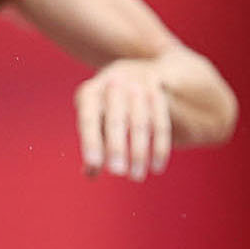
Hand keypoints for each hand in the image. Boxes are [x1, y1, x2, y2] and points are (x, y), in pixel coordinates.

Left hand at [76, 58, 172, 179]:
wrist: (142, 72)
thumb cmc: (112, 106)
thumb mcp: (99, 118)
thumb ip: (95, 143)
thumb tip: (90, 173)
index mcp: (92, 91)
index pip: (88, 118)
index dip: (90, 142)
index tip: (94, 166)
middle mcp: (114, 82)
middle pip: (116, 118)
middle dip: (116, 147)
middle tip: (118, 173)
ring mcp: (139, 83)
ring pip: (140, 121)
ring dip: (139, 151)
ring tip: (136, 176)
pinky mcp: (160, 89)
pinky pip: (161, 121)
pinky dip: (159, 146)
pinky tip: (157, 167)